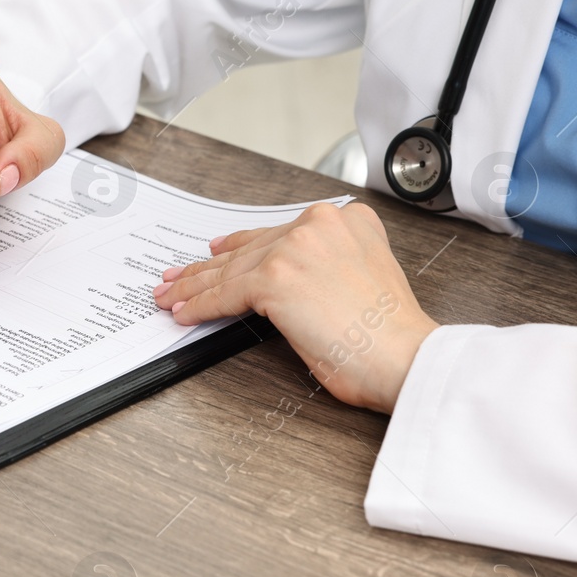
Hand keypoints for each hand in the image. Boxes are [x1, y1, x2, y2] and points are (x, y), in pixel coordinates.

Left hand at [152, 202, 438, 412]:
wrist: (405, 355)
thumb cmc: (390, 335)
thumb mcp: (361, 278)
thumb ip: (325, 268)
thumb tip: (283, 285)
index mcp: (348, 220)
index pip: (277, 234)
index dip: (238, 247)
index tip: (214, 253)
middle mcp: (321, 225)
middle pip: (249, 249)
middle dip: (208, 268)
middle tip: (179, 278)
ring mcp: (297, 248)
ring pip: (231, 269)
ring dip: (195, 287)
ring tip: (171, 296)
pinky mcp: (275, 278)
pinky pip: (225, 294)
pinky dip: (201, 306)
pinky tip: (185, 312)